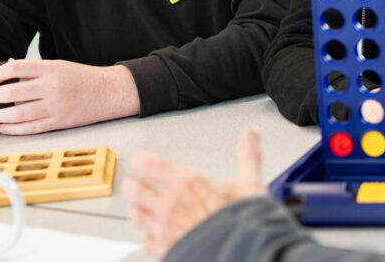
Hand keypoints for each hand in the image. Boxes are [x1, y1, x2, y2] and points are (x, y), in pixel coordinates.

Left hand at [0, 59, 138, 134]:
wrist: (109, 92)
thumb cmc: (82, 77)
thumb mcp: (59, 66)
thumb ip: (34, 68)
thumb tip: (8, 65)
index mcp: (52, 68)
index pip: (17, 68)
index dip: (0, 73)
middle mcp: (52, 86)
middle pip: (14, 92)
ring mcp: (56, 105)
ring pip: (19, 113)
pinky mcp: (59, 121)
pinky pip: (31, 128)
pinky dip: (14, 129)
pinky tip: (4, 127)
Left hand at [125, 127, 265, 259]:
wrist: (240, 252)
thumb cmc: (243, 221)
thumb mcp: (249, 182)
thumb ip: (248, 154)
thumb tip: (251, 134)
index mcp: (186, 183)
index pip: (148, 165)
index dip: (141, 161)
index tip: (141, 160)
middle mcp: (170, 205)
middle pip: (135, 190)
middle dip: (133, 184)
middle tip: (135, 182)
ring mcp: (164, 229)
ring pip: (136, 215)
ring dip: (137, 209)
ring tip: (141, 206)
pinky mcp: (165, 250)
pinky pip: (146, 242)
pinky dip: (148, 237)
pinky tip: (155, 235)